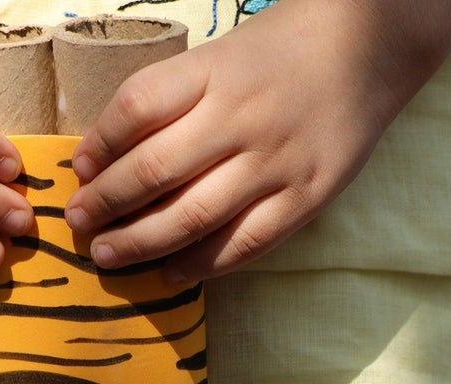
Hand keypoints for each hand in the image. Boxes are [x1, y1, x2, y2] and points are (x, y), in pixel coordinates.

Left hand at [65, 0, 450, 280]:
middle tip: (78, 224)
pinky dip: (202, 263)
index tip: (80, 170)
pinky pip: (244, 242)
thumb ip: (177, 98)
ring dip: (141, 243)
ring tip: (107, 256)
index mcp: (215, 72)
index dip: (100, 144)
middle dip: (107, 204)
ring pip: (193, 216)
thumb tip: (114, 154)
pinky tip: (171, 273)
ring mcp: (275, 162)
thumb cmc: (285, 49)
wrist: (372, 44)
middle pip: (155, 170)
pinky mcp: (305, 197)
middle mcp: (241, 117)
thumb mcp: (224, 54)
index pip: (138, 108)